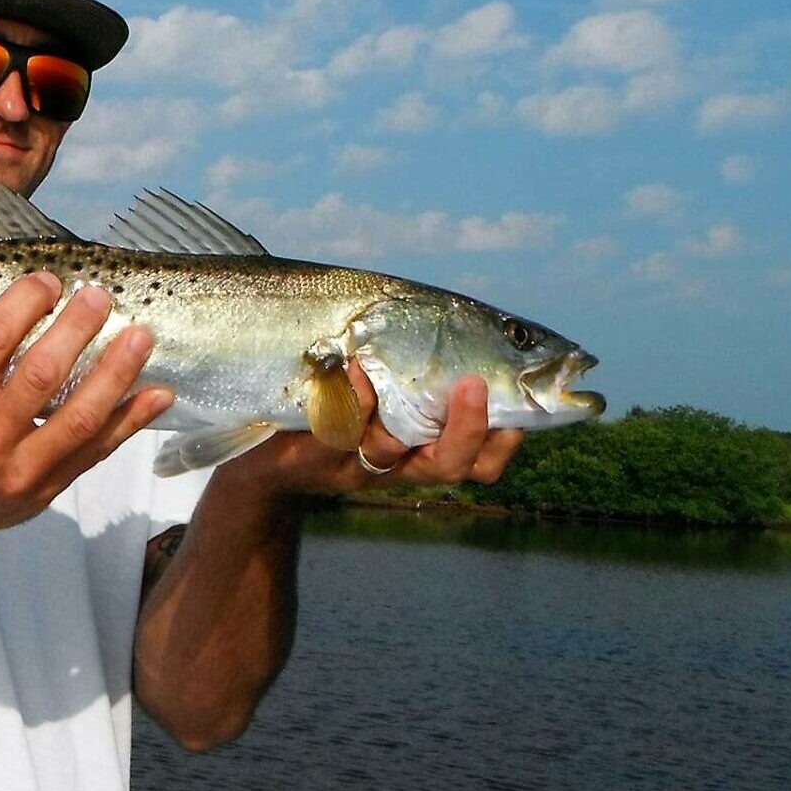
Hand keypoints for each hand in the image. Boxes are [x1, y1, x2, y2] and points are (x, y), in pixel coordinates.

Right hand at [0, 272, 174, 540]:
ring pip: (80, 417)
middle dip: (76, 330)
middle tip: (99, 298)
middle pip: (41, 375)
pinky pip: (98, 450)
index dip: (25, 304)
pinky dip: (132, 419)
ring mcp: (21, 470)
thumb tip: (42, 308)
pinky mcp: (49, 489)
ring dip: (116, 372)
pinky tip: (158, 393)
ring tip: (140, 337)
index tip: (49, 282)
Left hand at [234, 362, 523, 496]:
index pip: (483, 457)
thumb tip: (488, 324)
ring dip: (395, 408)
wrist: (260, 457)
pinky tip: (350, 369)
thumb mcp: (386, 379)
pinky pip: (332, 433)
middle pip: (448, 465)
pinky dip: (345, 399)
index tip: (529, 401)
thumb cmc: (334, 403)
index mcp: (425, 447)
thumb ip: (428, 360)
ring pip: (389, 449)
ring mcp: (352, 461)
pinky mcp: (310, 456)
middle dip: (469, 429)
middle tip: (473, 385)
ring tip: (397, 367)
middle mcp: (396, 461)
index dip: (510, 437)